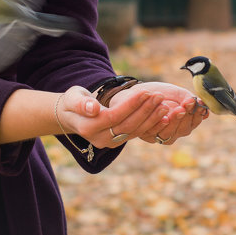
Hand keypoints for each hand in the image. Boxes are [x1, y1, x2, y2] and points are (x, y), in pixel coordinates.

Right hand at [55, 83, 207, 148]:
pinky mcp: (118, 142)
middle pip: (127, 125)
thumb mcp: (73, 98)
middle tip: (160, 97)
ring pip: (134, 131)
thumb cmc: (72, 102)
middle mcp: (100, 139)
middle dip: (145, 110)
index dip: (131, 105)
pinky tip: (163, 116)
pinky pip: (136, 134)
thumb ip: (82, 103)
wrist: (71, 116)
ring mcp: (110, 143)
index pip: (115, 116)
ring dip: (151, 119)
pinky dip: (150, 125)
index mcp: (88, 128)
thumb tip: (93, 108)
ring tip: (165, 105)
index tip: (145, 91)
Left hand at [110, 82, 207, 144]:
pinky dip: (159, 123)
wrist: (134, 93)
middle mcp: (172, 132)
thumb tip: (204, 108)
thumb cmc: (158, 94)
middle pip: (183, 131)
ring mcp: (158, 136)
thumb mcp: (175, 94)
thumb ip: (188, 100)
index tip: (198, 104)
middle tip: (186, 105)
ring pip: (169, 134)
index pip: (193, 123)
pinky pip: (153, 132)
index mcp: (182, 123)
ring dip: (174, 121)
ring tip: (176, 108)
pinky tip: (163, 114)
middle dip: (186, 117)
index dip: (197, 115)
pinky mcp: (144, 135)